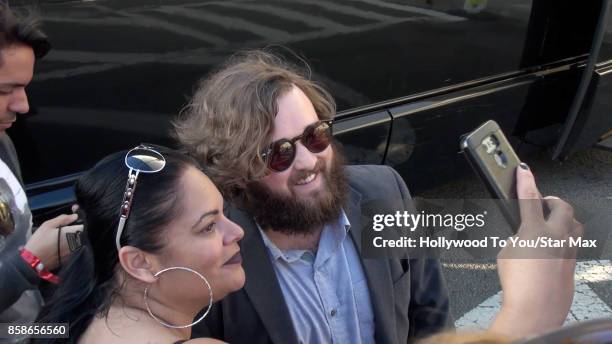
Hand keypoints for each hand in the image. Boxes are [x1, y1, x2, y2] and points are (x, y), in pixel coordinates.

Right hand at [24, 213, 83, 270]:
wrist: (33, 260)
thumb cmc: (39, 241)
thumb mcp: (48, 225)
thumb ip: (63, 219)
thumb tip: (74, 216)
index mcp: (72, 233)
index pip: (82, 225)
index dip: (77, 221)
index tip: (71, 219)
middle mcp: (75, 243)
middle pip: (79, 233)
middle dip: (73, 230)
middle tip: (61, 229)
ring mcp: (73, 252)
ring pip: (76, 241)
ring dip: (70, 238)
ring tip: (57, 238)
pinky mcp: (68, 258)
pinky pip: (71, 249)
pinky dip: (67, 246)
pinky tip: (56, 245)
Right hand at [489, 164, 582, 337]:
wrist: (535, 310)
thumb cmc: (519, 285)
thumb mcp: (506, 253)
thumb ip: (518, 237)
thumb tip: (524, 235)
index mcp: (535, 231)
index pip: (530, 198)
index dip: (526, 181)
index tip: (523, 170)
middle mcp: (556, 237)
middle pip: (562, 207)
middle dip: (552, 200)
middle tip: (542, 201)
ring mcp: (568, 251)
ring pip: (575, 225)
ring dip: (564, 218)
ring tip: (552, 221)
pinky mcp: (572, 265)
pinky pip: (573, 245)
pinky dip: (563, 241)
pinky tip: (552, 249)